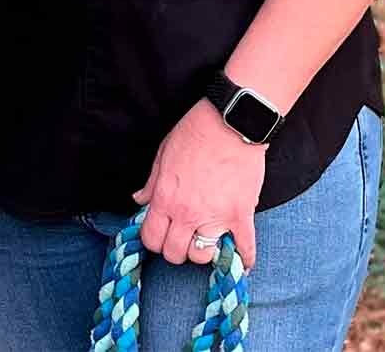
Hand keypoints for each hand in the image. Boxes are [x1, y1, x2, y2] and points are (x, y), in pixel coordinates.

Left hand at [132, 99, 264, 269]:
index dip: (154, 240)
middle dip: (176, 248)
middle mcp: (187, 212)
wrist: (229, 121)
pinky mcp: (240, 214)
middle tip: (182, 237)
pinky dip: (245, 258)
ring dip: (203, 251)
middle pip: (175, 253)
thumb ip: (151, 182)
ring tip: (206, 240)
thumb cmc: (194, 132)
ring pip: (202, 255)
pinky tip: (242, 262)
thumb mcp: (163, 153)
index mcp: (165, 197)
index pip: (151, 239)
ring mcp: (215, 216)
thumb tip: (140, 199)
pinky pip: (244, 248)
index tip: (161, 234)